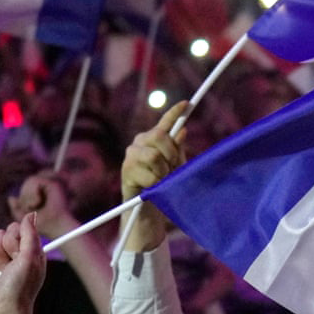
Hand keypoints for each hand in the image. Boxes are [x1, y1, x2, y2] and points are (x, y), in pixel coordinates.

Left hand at [10, 173, 80, 235]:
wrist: (56, 227)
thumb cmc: (44, 225)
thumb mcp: (24, 218)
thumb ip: (16, 208)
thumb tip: (10, 197)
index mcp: (44, 193)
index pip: (28, 187)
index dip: (23, 197)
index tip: (28, 209)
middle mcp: (49, 187)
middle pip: (28, 183)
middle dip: (24, 197)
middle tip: (31, 207)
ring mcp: (52, 185)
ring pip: (30, 181)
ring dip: (28, 195)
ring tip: (34, 205)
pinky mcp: (53, 185)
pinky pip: (35, 181)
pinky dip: (32, 193)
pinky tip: (37, 201)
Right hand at [120, 102, 186, 253]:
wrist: (147, 210)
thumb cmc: (162, 186)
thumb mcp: (175, 168)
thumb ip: (177, 150)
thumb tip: (183, 130)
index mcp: (153, 139)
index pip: (165, 123)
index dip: (175, 112)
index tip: (187, 104)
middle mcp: (140, 142)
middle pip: (160, 136)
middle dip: (171, 154)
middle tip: (172, 168)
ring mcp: (131, 154)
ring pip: (154, 156)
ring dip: (163, 171)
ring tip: (162, 180)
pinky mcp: (126, 169)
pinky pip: (149, 173)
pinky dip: (156, 183)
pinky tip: (152, 188)